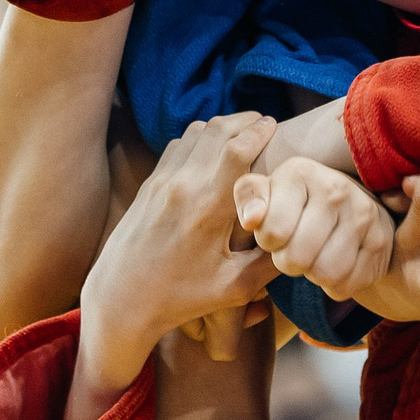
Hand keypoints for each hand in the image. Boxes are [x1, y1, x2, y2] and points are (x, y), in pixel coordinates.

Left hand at [78, 115, 280, 396]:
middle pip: (217, 130)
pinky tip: (211, 150)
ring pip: (195, 133)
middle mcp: (183, 184)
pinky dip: (198, 138)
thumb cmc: (181, 298)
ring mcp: (162, 181)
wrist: (121, 298)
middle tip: (263, 124)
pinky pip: (177, 146)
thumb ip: (270, 261)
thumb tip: (298, 237)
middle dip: (243, 121)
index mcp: (208, 206)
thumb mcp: (234, 288)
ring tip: (241, 133)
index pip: (238, 148)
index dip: (260, 131)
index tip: (275, 126)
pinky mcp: (149, 185)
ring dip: (221, 127)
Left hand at [234, 158, 395, 301]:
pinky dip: (335, 284)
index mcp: (300, 172)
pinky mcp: (381, 241)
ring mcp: (364, 214)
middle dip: (288, 261)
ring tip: (313, 257)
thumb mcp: (265, 192)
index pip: (271, 233)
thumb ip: (249, 197)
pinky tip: (334, 264)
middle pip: (296, 258)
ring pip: (323, 274)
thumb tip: (251, 219)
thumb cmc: (293, 201)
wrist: (346, 203)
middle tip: (294, 249)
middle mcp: (337, 188)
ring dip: (312, 274)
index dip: (267, 242)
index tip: (276, 231)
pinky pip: (346, 285)